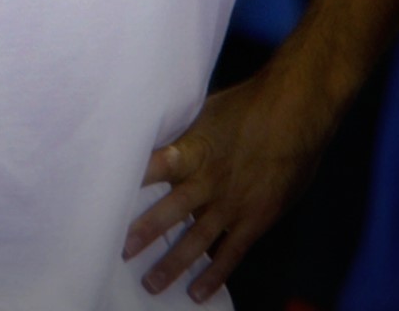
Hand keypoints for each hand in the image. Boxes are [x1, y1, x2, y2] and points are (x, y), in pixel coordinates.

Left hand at [124, 73, 329, 301]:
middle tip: (120, 252)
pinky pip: (232, 252)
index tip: (102, 198)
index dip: (130, 182)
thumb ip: (180, 136)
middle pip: (170, 210)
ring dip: (174, 263)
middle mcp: (208, 180)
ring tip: (152, 284)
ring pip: (198, 239)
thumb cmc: (247, 106)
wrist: (296, 111)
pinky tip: (198, 293)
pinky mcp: (256, 218)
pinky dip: (215, 274)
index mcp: (191, 150)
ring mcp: (232, 203)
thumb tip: (148, 140)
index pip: (153, 167)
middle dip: (145, 232)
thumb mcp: (205, 113)